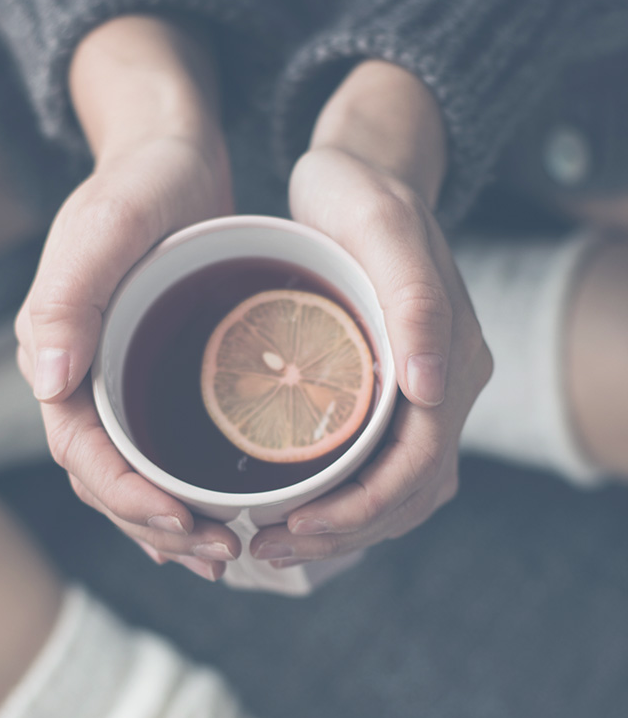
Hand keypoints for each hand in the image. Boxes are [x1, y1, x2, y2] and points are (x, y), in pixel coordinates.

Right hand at [15, 16, 241, 579]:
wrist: (172, 153)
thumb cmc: (140, 182)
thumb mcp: (108, 228)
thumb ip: (68, 298)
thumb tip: (45, 383)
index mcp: (58, 350)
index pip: (81, 450)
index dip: (126, 498)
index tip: (181, 525)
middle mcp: (82, 374)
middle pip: (107, 477)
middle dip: (156, 525)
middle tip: (219, 554)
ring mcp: (119, 378)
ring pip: (135, 474)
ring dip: (172, 522)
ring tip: (223, 554)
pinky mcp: (156, 374)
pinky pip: (161, 449)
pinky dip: (183, 490)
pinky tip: (216, 518)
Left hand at [251, 61, 492, 565]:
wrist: (363, 169)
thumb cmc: (363, 193)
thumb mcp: (383, 227)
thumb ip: (414, 302)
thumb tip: (431, 392)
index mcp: (453, 359)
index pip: (419, 467)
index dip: (360, 510)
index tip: (292, 524)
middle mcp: (444, 384)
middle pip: (409, 493)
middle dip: (341, 533)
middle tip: (264, 548)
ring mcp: (421, 389)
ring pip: (396, 490)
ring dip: (340, 528)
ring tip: (268, 542)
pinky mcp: (390, 388)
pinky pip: (377, 464)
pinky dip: (339, 498)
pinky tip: (287, 505)